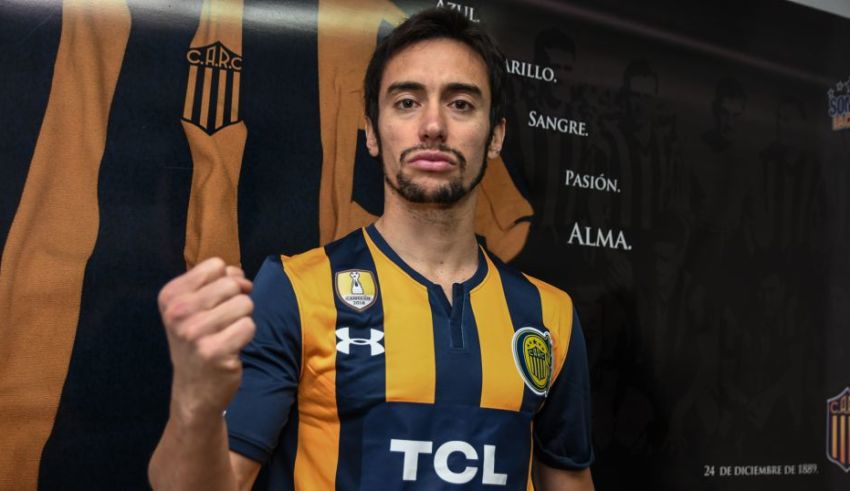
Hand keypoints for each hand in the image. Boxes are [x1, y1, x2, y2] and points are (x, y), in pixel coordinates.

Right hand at [158, 258, 254, 420]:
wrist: (194, 388)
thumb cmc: (199, 339)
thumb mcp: (194, 306)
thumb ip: (216, 281)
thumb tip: (238, 275)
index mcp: (170, 295)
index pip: (215, 266)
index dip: (226, 279)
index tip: (217, 300)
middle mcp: (178, 312)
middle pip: (232, 283)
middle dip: (237, 299)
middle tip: (224, 321)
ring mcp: (194, 333)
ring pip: (245, 304)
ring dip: (243, 318)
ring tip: (227, 334)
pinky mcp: (214, 351)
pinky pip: (249, 326)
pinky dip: (246, 336)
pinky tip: (231, 347)